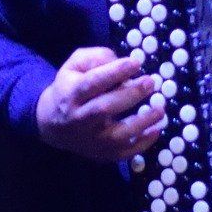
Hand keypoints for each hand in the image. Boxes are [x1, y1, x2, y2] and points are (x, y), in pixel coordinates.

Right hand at [35, 47, 165, 162]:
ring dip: (141, 122)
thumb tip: (121, 61)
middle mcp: (79, 119)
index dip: (114, 72)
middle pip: (104, 109)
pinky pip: (123, 153)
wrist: (51, 124)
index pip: (92, 83)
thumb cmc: (69, 88)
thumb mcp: (74, 66)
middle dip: (130, 95)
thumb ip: (95, 58)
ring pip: (116, 135)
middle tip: (151, 82)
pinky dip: (142, 145)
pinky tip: (156, 130)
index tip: (136, 62)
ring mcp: (91, 139)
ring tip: (160, 109)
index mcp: (71, 94)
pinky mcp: (101, 153)